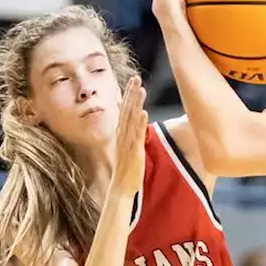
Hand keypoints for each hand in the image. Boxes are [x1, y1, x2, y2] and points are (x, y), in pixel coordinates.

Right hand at [112, 77, 147, 196]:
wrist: (121, 187)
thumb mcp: (127, 147)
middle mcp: (122, 135)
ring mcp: (127, 143)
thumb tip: (135, 121)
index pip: (124, 109)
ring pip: (131, 119)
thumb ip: (130, 134)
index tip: (133, 80)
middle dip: (131, 93)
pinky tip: (143, 113)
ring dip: (136, 104)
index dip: (128, 94)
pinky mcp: (133, 152)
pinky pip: (136, 135)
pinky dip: (139, 123)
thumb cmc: (126, 169)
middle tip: (136, 78)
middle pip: (126, 110)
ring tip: (141, 89)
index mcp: (121, 133)